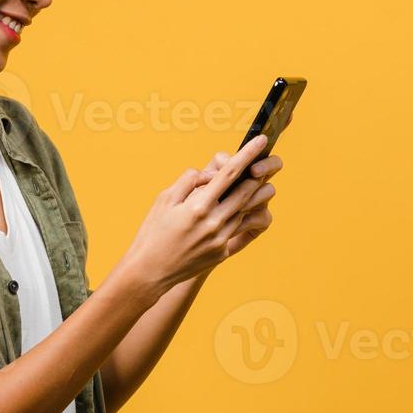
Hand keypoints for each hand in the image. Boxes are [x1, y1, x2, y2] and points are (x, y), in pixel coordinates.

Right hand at [113, 135, 272, 297]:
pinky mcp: (222, 252)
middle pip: (247, 192)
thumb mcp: (164, 199)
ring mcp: (220, 240)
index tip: (262, 140)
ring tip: (259, 185)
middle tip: (263, 164)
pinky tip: (236, 211)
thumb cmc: (153, 232)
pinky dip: (238, 217)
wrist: (150, 272)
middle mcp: (214, 223)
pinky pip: (236, 229)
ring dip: (254, 196)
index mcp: (199, 206)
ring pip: (246, 211)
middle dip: (257, 176)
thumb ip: (189, 181)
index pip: (230, 173)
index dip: (248, 154)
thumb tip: (209, 174)